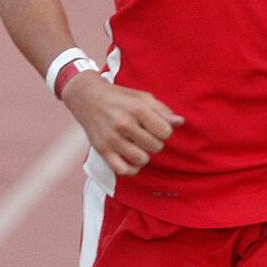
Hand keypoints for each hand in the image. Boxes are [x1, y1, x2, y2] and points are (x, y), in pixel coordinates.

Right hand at [61, 73, 183, 176]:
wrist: (86, 96)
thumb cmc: (118, 97)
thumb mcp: (141, 97)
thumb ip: (162, 110)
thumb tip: (180, 122)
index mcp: (136, 108)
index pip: (166, 132)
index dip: (164, 130)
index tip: (155, 126)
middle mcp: (124, 123)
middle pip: (155, 146)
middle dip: (154, 142)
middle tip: (144, 135)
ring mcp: (112, 138)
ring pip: (142, 159)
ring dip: (144, 155)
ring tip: (138, 146)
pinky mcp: (102, 149)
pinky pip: (123, 170)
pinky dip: (131, 169)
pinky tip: (130, 159)